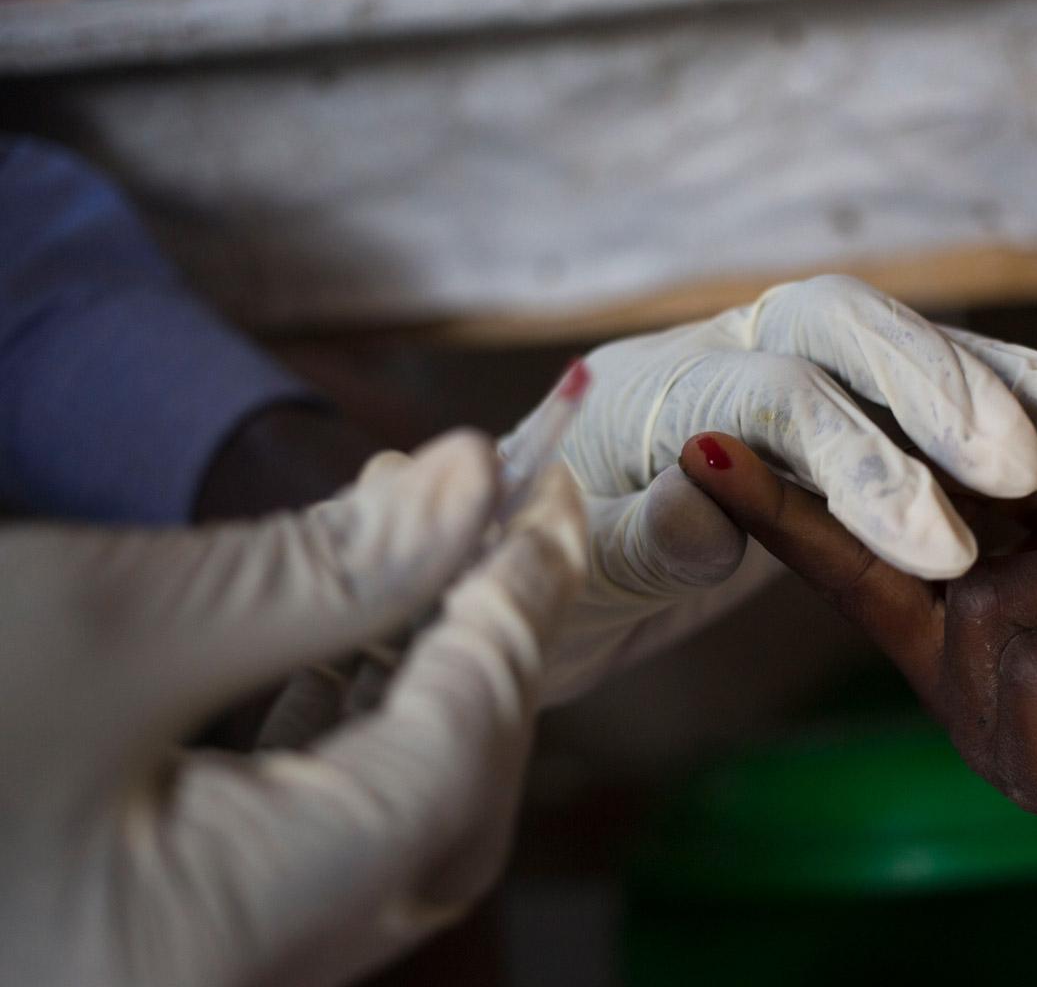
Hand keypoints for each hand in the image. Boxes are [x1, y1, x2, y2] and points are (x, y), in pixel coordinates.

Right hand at [0, 431, 586, 986]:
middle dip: (484, 653)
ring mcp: (197, 963)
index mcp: (219, 938)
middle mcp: (227, 980)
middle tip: (495, 519)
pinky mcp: (165, 930)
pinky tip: (339, 636)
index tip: (545, 497)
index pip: (454, 765)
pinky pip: (309, 837)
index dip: (516, 615)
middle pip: (440, 815)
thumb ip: (321, 572)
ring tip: (413, 547)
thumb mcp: (103, 625)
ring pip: (383, 826)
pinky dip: (348, 728)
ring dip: (420, 679)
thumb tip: (471, 487)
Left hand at [501, 274, 1036, 702]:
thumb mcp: (574, 568)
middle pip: (833, 327)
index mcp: (650, 388)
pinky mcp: (825, 398)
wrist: (537, 559)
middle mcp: (718, 351)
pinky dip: (984, 384)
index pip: (766, 395)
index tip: (935, 547)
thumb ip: (639, 533)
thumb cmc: (545, 567)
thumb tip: (706, 495)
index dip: (855, 461)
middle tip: (1011, 470)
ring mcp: (775, 361)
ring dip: (979, 374)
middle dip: (930, 388)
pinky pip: (907, 380)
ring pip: (884, 336)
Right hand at [679, 435, 1036, 813]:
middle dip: (853, 505)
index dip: (771, 503)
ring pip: (987, 610)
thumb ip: (996, 473)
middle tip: (848, 465)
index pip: (840, 552)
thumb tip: (923, 419)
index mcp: (941, 611)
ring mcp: (984, 730)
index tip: (702, 452)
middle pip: (876, 576)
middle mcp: (943, 675)